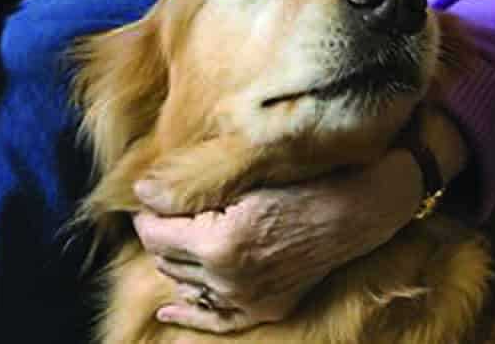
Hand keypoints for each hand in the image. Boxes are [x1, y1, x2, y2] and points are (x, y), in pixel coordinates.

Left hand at [133, 150, 421, 333]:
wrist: (353, 210)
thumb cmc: (300, 180)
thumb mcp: (242, 175)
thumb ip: (188, 187)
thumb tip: (141, 192)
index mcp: (219, 243)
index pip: (158, 234)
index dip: (148, 214)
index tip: (148, 198)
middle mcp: (229, 279)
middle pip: (167, 260)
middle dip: (158, 236)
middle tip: (161, 213)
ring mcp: (247, 299)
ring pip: (187, 286)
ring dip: (173, 264)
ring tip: (171, 240)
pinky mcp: (265, 308)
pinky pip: (216, 320)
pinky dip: (189, 314)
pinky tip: (169, 309)